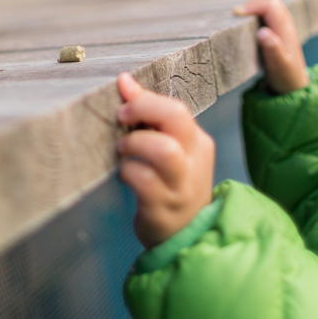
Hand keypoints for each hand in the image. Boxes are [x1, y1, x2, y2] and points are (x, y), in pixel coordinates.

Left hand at [115, 71, 214, 248]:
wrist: (185, 238)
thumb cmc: (169, 185)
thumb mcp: (167, 147)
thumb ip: (148, 115)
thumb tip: (125, 80)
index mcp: (197, 142)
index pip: (177, 108)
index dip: (145, 99)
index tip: (123, 101)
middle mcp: (194, 161)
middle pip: (175, 119)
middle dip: (141, 110)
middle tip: (120, 120)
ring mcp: (181, 186)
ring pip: (164, 150)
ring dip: (134, 143)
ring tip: (122, 150)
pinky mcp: (164, 208)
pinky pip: (144, 181)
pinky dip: (128, 172)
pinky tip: (124, 174)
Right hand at [234, 0, 309, 93]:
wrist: (294, 85)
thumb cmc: (285, 77)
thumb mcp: (278, 67)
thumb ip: (273, 50)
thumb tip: (263, 32)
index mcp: (285, 30)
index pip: (270, 4)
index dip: (252, 5)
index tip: (236, 14)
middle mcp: (286, 24)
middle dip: (252, 3)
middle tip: (237, 17)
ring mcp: (284, 25)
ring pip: (270, 4)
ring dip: (254, 7)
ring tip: (240, 19)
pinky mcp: (280, 29)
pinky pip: (268, 12)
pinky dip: (256, 12)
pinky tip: (248, 24)